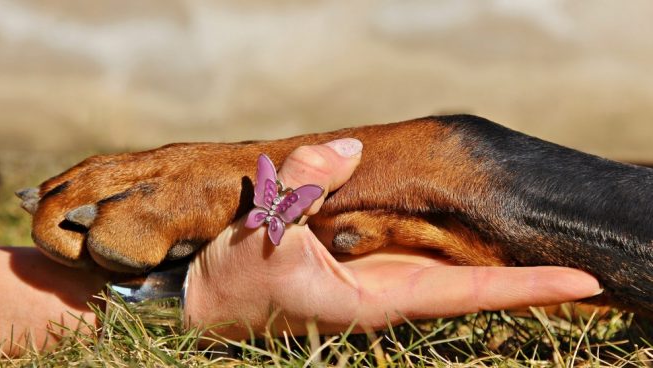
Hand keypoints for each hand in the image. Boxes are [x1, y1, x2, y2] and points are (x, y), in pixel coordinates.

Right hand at [184, 140, 601, 338]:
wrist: (210, 301)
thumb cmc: (237, 282)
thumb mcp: (264, 235)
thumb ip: (303, 188)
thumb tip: (346, 148)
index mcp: (379, 299)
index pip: (471, 293)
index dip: (527, 288)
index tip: (584, 283)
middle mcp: (391, 288)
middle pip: (475, 280)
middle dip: (529, 273)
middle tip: (585, 260)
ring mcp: (379, 274)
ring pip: (448, 258)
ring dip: (498, 254)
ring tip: (548, 246)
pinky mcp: (362, 259)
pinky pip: (415, 241)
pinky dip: (448, 231)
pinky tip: (467, 221)